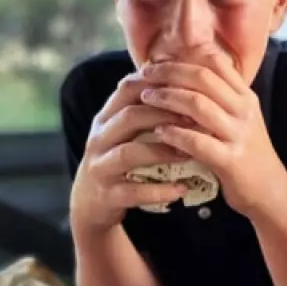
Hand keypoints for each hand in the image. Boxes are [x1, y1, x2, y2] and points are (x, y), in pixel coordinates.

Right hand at [70, 71, 189, 232]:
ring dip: (162, 151)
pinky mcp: (108, 195)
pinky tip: (181, 189)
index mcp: (106, 118)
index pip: (128, 89)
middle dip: (164, 115)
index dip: (157, 83)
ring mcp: (101, 166)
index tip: (189, 85)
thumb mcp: (124, 132)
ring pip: (129, 153)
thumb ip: (144, 109)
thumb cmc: (117, 162)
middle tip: (196, 118)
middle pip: (130, 117)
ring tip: (190, 153)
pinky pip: (133, 191)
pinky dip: (159, 191)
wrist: (90, 204)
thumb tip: (181, 81)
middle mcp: (100, 138)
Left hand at [139, 47, 286, 216]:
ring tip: (146, 98)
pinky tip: (159, 132)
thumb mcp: (240, 120)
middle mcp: (244, 111)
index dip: (182, 58)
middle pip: (203, 78)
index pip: (215, 63)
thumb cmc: (246, 154)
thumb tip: (185, 77)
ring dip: (167, 98)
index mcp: (245, 97)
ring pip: (198, 105)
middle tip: (145, 75)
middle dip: (169, 73)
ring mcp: (239, 135)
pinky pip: (197, 142)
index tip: (158, 61)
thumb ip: (220, 99)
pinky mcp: (231, 160)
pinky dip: (174, 134)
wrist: (269, 191)